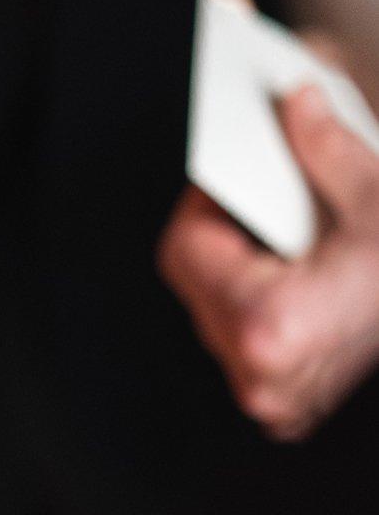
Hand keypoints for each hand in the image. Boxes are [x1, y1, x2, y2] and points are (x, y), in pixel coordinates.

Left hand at [159, 81, 378, 441]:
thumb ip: (328, 151)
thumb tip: (297, 105)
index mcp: (271, 325)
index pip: (186, 248)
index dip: (203, 202)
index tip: (225, 173)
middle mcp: (259, 375)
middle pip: (196, 284)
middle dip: (224, 237)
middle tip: (262, 201)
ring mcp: (271, 399)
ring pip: (216, 316)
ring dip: (242, 276)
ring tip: (289, 246)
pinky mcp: (286, 409)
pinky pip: (246, 347)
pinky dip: (264, 310)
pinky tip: (297, 285)